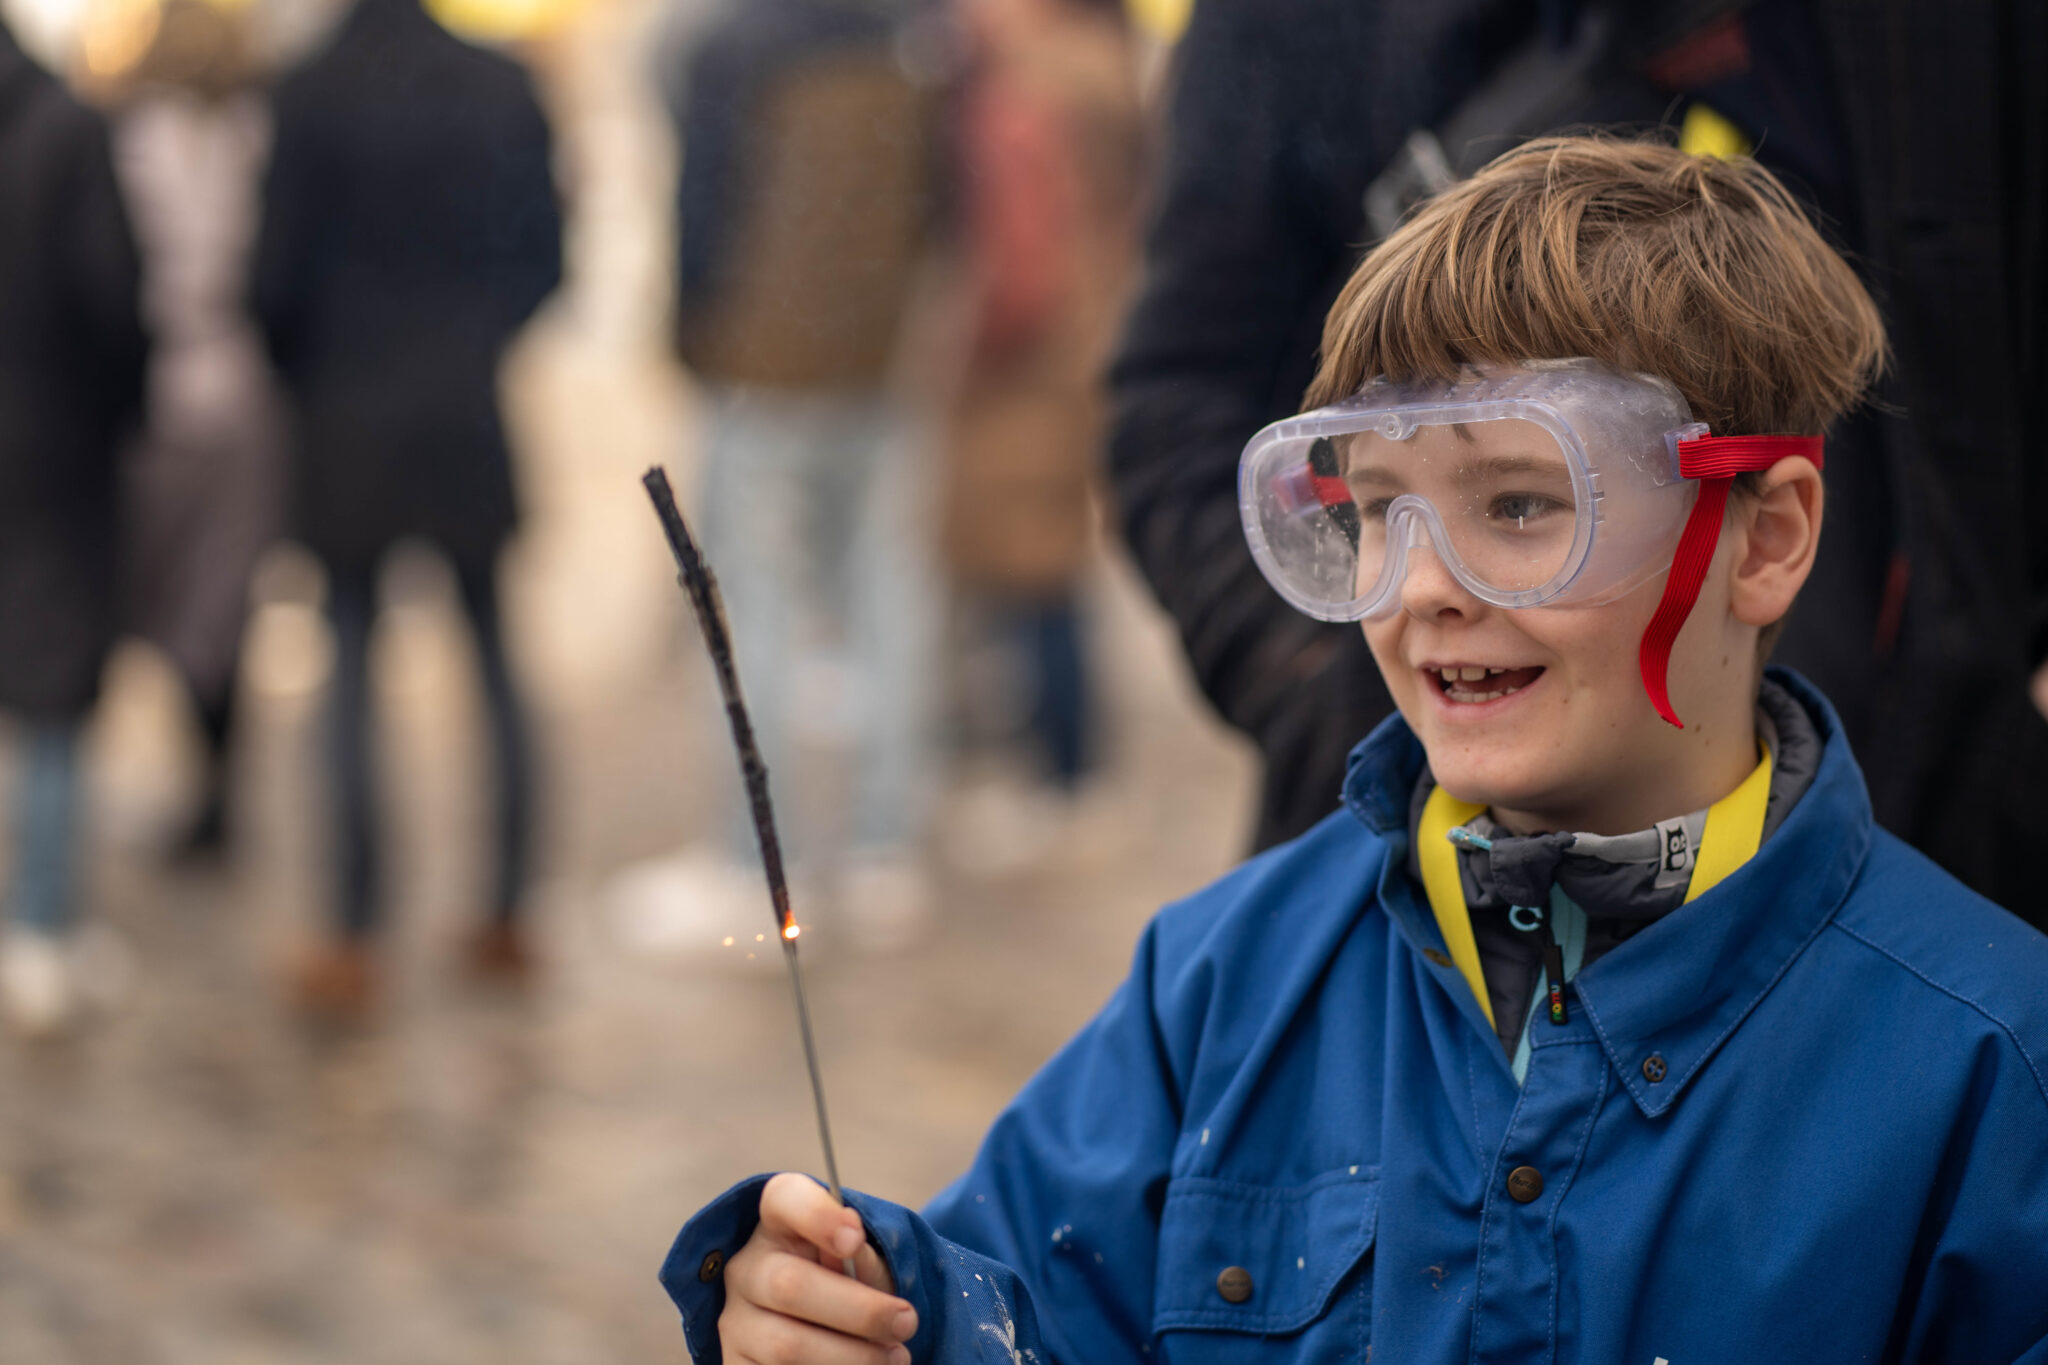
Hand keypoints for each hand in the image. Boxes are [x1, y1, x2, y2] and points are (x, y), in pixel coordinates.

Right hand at [719, 1172, 917, 1364]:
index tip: (855, 1238)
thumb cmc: (848, 1284)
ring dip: (852, 1357)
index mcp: (778, 1224)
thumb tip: (854, 1253)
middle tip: (907, 1323)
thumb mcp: (862, 1263)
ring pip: (787, 1346)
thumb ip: (862, 1257)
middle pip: (790, 1285)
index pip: (784, 1199)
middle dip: (860, 1310)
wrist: (818, 1330)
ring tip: (895, 1357)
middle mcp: (747, 1268)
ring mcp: (735, 1322)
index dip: (817, 1216)